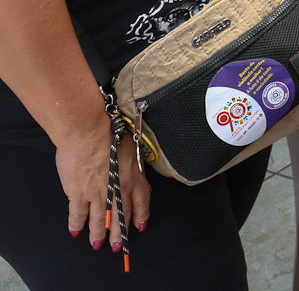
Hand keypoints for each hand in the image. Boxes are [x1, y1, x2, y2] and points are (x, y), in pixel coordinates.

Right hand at [57, 120, 148, 250]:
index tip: (140, 227)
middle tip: (117, 247)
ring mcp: (98, 193)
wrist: (88, 132)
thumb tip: (138, 176)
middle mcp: (118, 189)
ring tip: (97, 245)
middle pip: (120, 216)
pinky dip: (77, 224)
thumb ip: (134, 166)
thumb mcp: (132, 149)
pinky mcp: (78, 193)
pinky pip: (78, 214)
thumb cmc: (111, 134)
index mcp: (134, 177)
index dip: (141, 216)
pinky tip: (76, 232)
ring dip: (98, 234)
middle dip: (119, 233)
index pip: (141, 202)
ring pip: (99, 219)